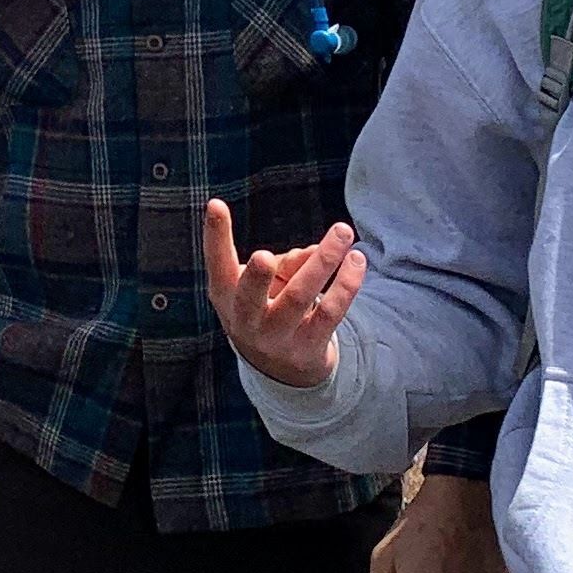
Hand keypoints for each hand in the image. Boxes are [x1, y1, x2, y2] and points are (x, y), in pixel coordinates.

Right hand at [205, 198, 362, 390]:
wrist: (282, 369)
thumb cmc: (268, 306)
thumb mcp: (265, 284)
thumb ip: (286, 263)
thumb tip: (318, 251)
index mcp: (227, 295)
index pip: (217, 263)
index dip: (215, 235)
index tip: (216, 204)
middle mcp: (246, 320)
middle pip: (250, 297)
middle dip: (256, 277)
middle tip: (265, 256)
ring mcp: (278, 337)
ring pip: (299, 297)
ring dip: (322, 262)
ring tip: (342, 232)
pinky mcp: (310, 346)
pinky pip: (330, 312)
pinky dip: (346, 284)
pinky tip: (357, 260)